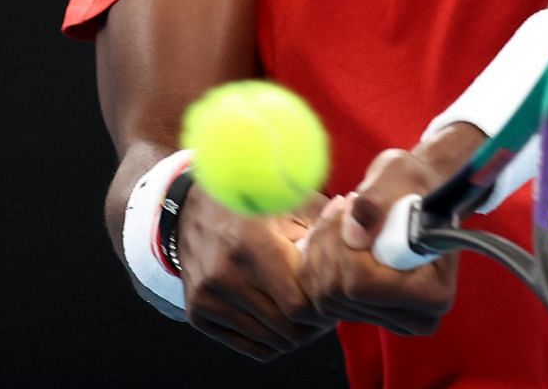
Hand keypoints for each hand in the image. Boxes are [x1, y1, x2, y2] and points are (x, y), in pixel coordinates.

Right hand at [176, 188, 334, 360]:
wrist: (188, 209)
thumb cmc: (250, 202)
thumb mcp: (287, 201)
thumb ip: (323, 226)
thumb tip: (359, 237)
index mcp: (252, 245)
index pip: (298, 305)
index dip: (323, 310)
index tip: (334, 300)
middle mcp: (224, 274)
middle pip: (285, 328)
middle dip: (312, 326)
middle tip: (326, 315)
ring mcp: (207, 296)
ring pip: (268, 340)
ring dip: (293, 335)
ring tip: (306, 318)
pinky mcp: (197, 311)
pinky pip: (246, 344)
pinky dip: (269, 340)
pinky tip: (280, 321)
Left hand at [296, 126, 484, 335]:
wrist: (416, 192)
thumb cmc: (415, 181)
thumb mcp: (401, 175)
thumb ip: (377, 202)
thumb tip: (353, 234)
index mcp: (432, 293)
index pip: (363, 284)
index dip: (344, 246)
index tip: (351, 206)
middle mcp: (412, 316)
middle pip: (338, 293)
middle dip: (329, 243)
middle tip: (343, 206)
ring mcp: (385, 317)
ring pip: (322, 294)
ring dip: (320, 248)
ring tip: (341, 214)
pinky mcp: (362, 312)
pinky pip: (316, 293)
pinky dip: (315, 258)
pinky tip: (331, 231)